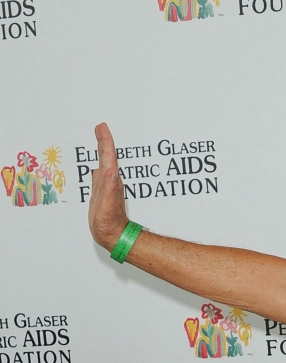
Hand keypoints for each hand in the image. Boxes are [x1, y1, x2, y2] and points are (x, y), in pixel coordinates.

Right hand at [88, 123, 128, 250]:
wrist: (113, 235)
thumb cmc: (110, 223)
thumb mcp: (107, 205)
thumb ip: (109, 187)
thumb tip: (110, 170)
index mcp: (110, 180)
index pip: (108, 156)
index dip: (105, 141)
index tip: (102, 127)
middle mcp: (110, 181)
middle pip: (107, 156)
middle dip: (104, 141)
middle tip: (101, 128)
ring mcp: (106, 186)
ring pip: (104, 163)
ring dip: (102, 150)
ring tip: (100, 139)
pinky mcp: (102, 192)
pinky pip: (99, 173)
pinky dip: (98, 164)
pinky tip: (97, 164)